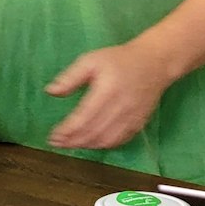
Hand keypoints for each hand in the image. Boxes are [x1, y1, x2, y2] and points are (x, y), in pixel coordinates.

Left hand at [45, 42, 179, 150]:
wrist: (154, 63)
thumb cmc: (119, 60)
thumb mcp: (91, 60)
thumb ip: (70, 77)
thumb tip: (50, 91)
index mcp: (107, 91)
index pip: (83, 118)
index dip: (67, 131)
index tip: (52, 136)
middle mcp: (121, 108)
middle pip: (93, 132)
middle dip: (72, 141)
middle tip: (56, 143)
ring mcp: (132, 118)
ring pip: (105, 140)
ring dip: (85, 145)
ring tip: (69, 144)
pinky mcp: (138, 124)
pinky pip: (118, 141)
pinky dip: (101, 145)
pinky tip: (90, 143)